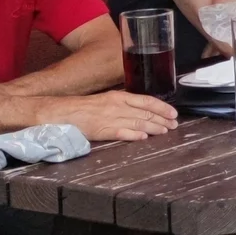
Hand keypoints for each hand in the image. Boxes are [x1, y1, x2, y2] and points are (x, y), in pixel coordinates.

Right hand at [41, 91, 179, 141]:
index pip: (146, 101)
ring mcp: (109, 118)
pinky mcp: (101, 130)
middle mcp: (116, 105)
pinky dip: (133, 135)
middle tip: (174, 125)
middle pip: (145, 112)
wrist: (61, 112)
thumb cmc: (83, 108)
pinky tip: (143, 137)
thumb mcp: (106, 100)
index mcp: (118, 96)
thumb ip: (123, 105)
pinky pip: (120, 132)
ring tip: (165, 131)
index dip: (162, 107)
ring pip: (137, 122)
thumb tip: (140, 111)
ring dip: (153, 128)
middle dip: (162, 119)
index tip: (173, 113)